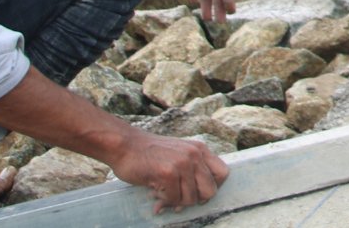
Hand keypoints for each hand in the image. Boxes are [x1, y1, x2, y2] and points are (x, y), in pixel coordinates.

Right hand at [107, 132, 228, 212]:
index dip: (212, 188)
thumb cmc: (150, 154)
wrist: (125, 146)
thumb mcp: (178, 155)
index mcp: (201, 150)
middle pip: (210, 191)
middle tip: (178, 198)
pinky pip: (173, 198)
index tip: (198, 193)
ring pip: (191, 198)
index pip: (223, 174)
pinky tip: (154, 192)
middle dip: (194, 200)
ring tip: (163, 193)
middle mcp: (195, 155)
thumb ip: (191, 174)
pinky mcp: (168, 172)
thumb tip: (199, 201)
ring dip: (176, 202)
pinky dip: (163, 200)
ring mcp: (182, 163)